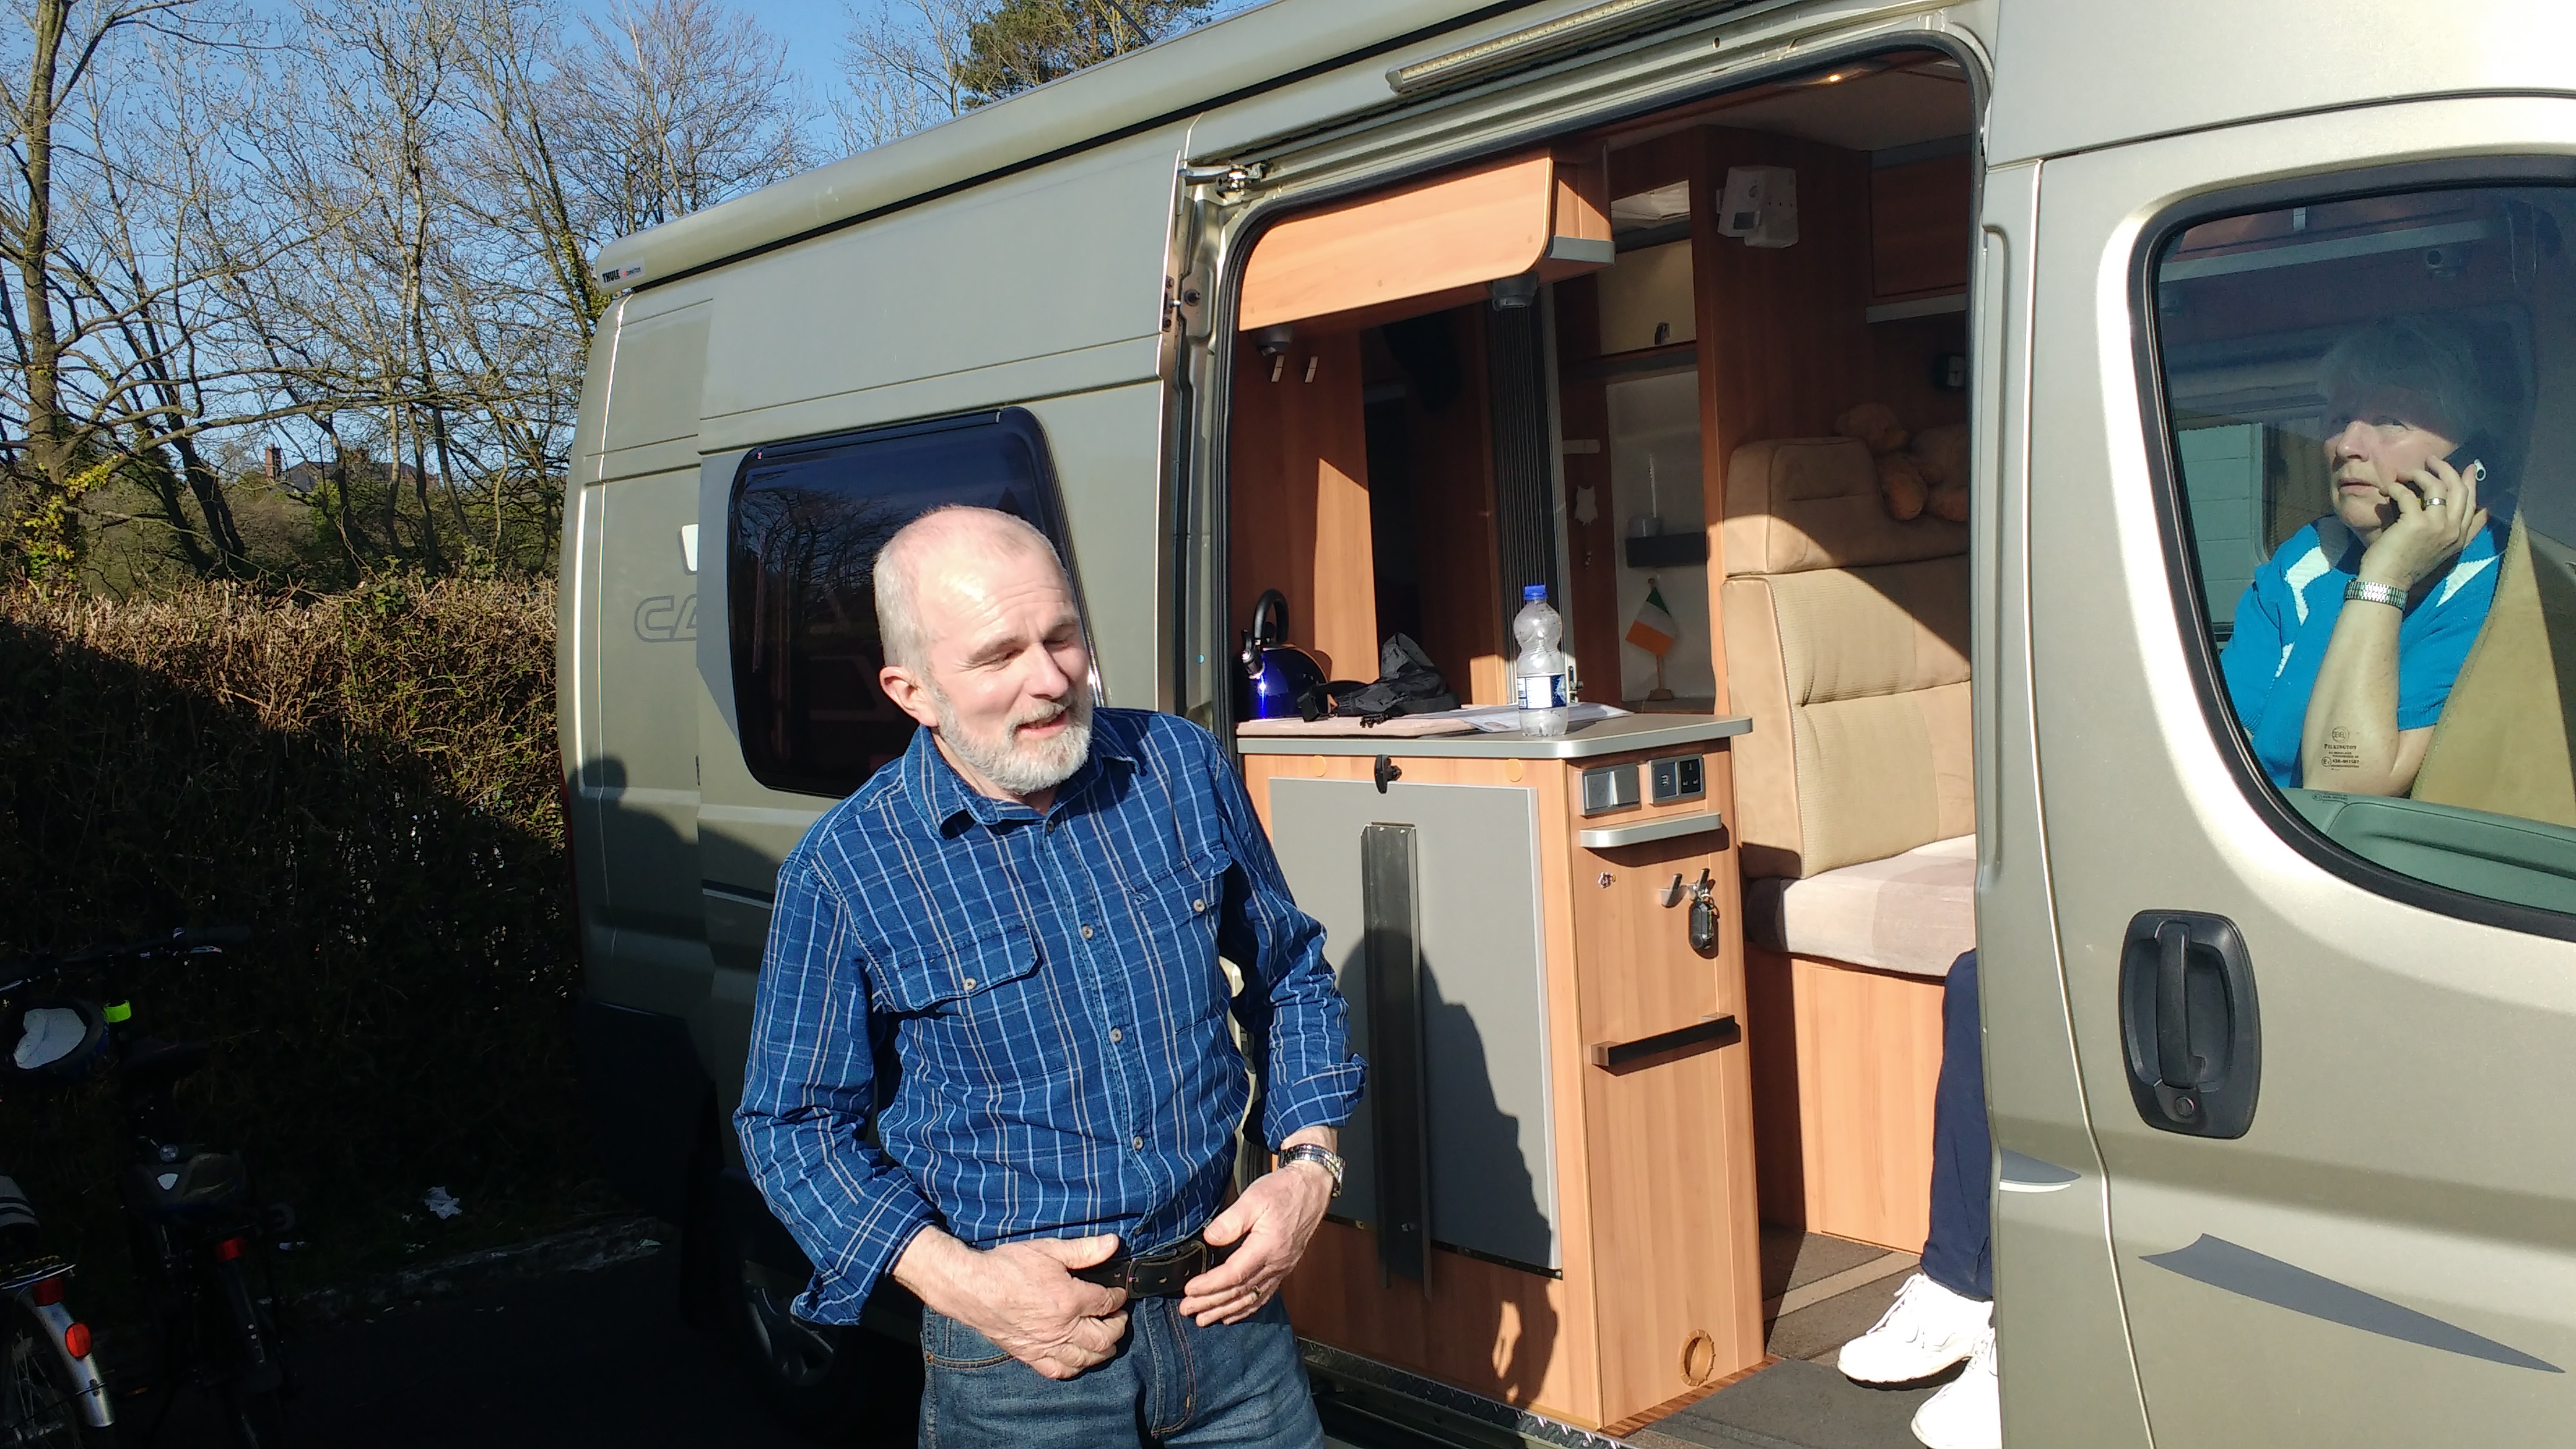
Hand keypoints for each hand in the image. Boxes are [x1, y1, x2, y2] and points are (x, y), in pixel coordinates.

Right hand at [893, 1229, 1129, 1379]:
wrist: (973, 1287)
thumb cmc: (1008, 1266)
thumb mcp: (1048, 1249)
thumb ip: (1084, 1249)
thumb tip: (1113, 1243)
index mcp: (1070, 1300)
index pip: (1107, 1302)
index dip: (1119, 1296)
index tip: (1119, 1292)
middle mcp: (1062, 1328)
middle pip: (1105, 1336)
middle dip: (1118, 1326)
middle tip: (1119, 1316)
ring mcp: (1046, 1345)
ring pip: (1087, 1358)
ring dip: (1104, 1349)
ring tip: (1106, 1338)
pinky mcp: (1030, 1355)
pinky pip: (1059, 1370)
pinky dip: (1075, 1367)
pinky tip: (1079, 1358)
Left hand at [1177, 1159, 1333, 1326]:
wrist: (1312, 1191)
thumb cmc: (1283, 1191)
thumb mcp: (1254, 1198)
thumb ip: (1231, 1220)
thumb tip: (1210, 1239)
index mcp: (1266, 1248)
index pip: (1234, 1275)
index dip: (1210, 1285)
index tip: (1189, 1290)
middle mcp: (1275, 1264)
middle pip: (1239, 1292)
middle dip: (1211, 1303)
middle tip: (1186, 1309)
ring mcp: (1280, 1270)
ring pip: (1250, 1299)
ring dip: (1225, 1311)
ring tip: (1203, 1319)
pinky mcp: (1282, 1269)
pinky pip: (1263, 1296)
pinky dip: (1245, 1309)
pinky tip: (1231, 1315)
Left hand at [2357, 455, 2488, 591]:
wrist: (2388, 583)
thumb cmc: (2406, 567)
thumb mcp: (2438, 551)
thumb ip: (2451, 532)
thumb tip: (2460, 511)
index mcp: (2460, 537)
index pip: (2473, 504)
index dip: (2472, 484)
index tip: (2469, 469)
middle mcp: (2453, 530)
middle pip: (2459, 490)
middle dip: (2447, 470)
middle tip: (2432, 460)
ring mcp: (2437, 525)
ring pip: (2437, 486)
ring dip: (2420, 474)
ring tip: (2405, 473)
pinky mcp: (2416, 522)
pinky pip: (2409, 494)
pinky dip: (2398, 488)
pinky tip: (2389, 489)